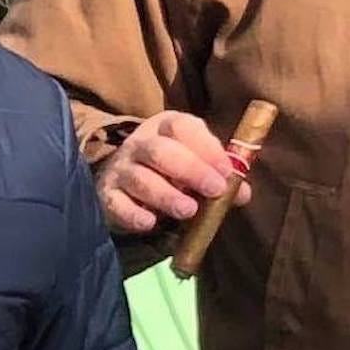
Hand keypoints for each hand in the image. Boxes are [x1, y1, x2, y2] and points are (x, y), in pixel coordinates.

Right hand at [95, 110, 251, 234]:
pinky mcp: (107, 196)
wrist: (123, 183)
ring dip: (166, 194)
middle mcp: (139, 144)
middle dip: (190, 169)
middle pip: (160, 151)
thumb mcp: (195, 165)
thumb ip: (219, 176)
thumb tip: (242, 193)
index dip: (205, 146)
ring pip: (140, 178)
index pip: (181, 126)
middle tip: (214, 189)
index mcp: (163, 128)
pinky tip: (150, 222)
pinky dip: (133, 214)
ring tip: (188, 210)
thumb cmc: (169, 171)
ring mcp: (120, 169)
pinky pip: (118, 204)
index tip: (226, 170)